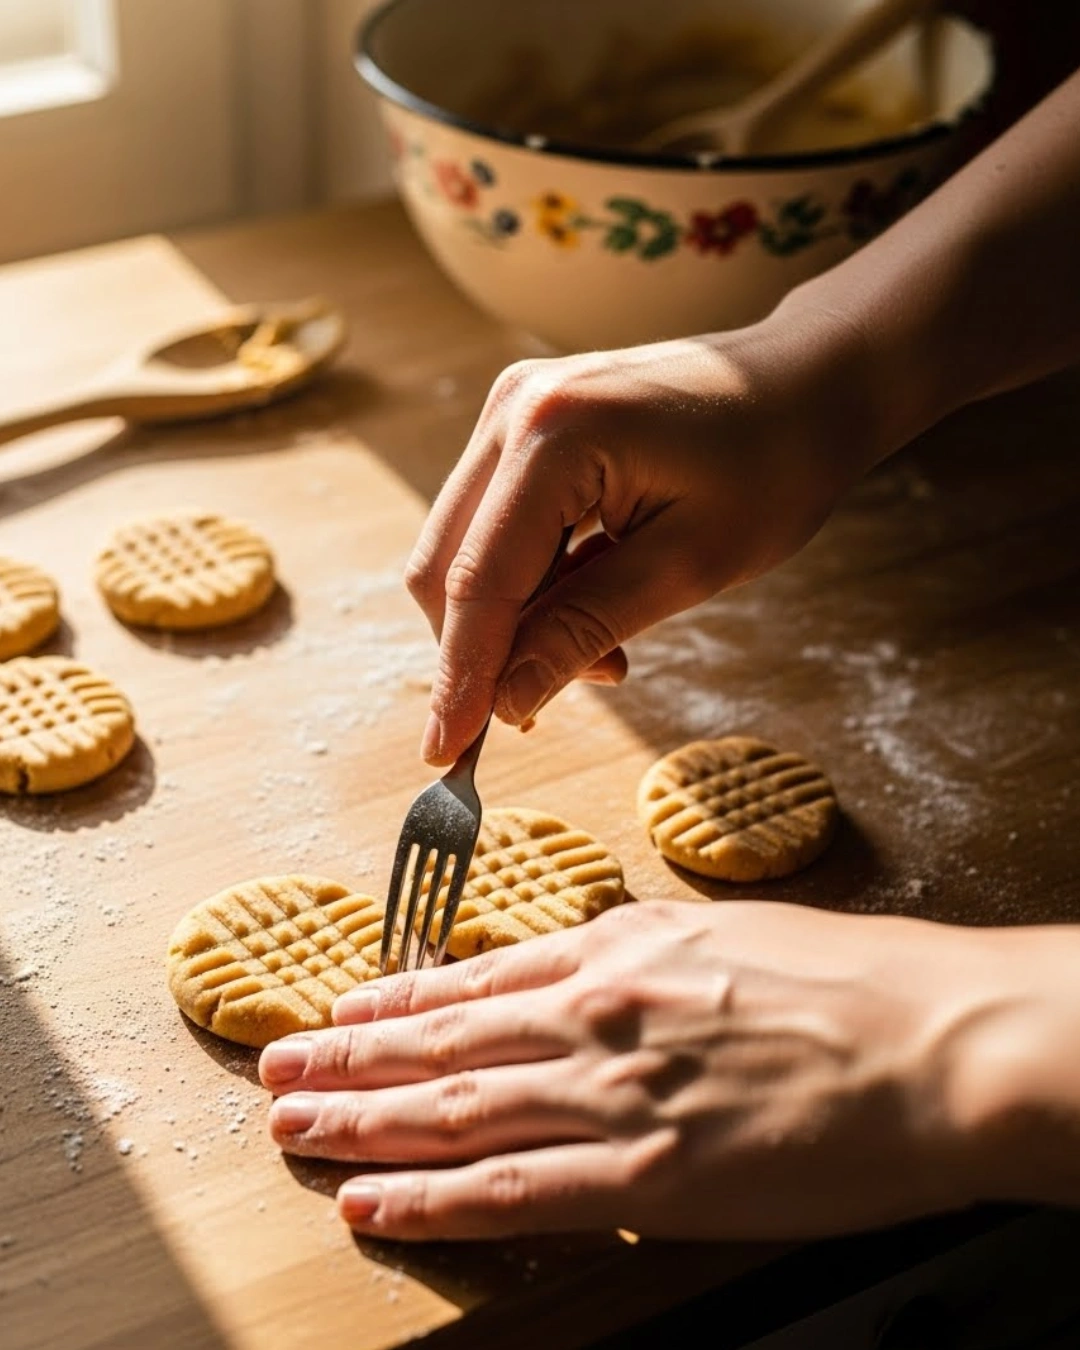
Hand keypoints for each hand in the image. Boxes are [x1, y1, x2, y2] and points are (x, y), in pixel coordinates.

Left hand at [257, 900, 1031, 1241]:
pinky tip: (372, 1202)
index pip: (479, 982)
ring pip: (453, 1111)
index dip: (398, 1001)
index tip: (343, 1010)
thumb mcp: (728, 931)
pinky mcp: (648, 1180)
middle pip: (442, 1045)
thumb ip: (642, 948)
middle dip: (348, 1058)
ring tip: (291, 1125)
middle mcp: (598, 1016)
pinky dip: (431, 1198)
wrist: (938, 1043)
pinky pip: (513, 1191)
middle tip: (276, 1065)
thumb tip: (586, 960)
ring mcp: (615, 1096)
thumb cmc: (852, 982)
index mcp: (622, 951)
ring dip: (361, 1120)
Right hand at [406, 322, 868, 764]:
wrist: (808, 383)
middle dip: (484, 651)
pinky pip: (495, 527)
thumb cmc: (775, 466)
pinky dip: (528, 585)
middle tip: (546, 707)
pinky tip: (590, 603)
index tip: (445, 755)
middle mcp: (514, 409)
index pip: (479, 580)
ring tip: (603, 652)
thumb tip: (506, 702)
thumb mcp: (688, 566)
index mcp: (554, 434)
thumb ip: (585, 629)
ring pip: (465, 551)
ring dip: (513, 621)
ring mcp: (515, 410)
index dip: (460, 676)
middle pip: (447, 566)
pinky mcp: (526, 426)